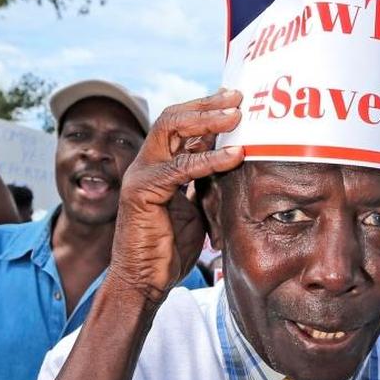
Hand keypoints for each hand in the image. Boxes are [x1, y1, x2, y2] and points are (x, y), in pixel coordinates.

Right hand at [108, 90, 243, 303]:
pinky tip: (234, 155)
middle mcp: (146, 164)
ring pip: (173, 131)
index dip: (206, 110)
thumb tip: (236, 164)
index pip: (180, 124)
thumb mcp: (196, 208)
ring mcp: (141, 175)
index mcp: (159, 165)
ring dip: (209, 121)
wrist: (144, 281)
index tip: (235, 101)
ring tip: (238, 117)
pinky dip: (210, 159)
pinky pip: (181, 167)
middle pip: (174, 117)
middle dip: (207, 104)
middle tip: (237, 98)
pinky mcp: (142, 192)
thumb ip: (207, 184)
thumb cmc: (169, 248)